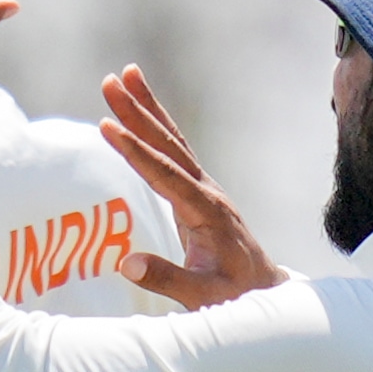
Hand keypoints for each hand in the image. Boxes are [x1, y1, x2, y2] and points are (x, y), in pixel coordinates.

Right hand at [100, 64, 284, 306]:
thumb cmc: (235, 295)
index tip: (108, 126)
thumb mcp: (203, 295)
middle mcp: (207, 191)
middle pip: (169, 143)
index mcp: (207, 212)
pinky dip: (156, 129)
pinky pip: (174, 152)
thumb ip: (168, 279)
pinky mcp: (198, 192)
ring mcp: (204, 188)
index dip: (135, 151)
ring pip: (173, 140)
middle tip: (112, 80)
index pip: (165, 174)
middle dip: (139, 111)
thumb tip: (126, 263)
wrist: (265, 291)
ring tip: (126, 76)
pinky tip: (141, 113)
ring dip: (148, 108)